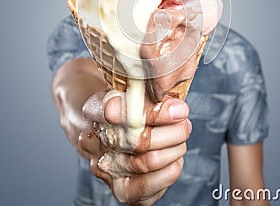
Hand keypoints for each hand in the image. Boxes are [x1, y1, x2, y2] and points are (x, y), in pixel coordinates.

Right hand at [79, 90, 191, 204]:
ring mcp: (105, 168)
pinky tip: (174, 159)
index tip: (179, 108)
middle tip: (185, 122)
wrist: (108, 130)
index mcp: (94, 110)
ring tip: (182, 137)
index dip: (152, 112)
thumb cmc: (126, 106)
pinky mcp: (120, 190)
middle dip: (173, 132)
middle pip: (138, 140)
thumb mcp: (133, 90)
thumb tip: (177, 109)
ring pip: (148, 162)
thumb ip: (150, 95)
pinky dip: (170, 171)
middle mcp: (95, 142)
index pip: (116, 111)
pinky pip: (149, 188)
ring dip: (175, 149)